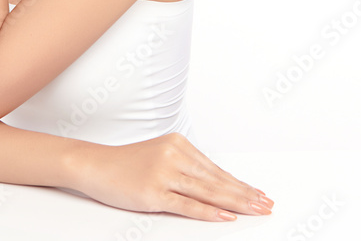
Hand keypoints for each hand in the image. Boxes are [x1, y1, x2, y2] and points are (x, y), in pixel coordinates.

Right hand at [68, 133, 273, 221]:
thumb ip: (185, 167)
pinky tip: (225, 216)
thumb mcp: (159, 155)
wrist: (94, 164)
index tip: (259, 193)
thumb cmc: (125, 164)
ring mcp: (163, 173)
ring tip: (255, 210)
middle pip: (217, 180)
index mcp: (178, 143)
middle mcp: (173, 155)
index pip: (216, 169)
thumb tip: (216, 186)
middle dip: (245, 194)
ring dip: (235, 203)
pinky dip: (209, 212)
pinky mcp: (153, 192)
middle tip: (266, 204)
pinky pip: (187, 205)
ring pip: (207, 191)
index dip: (240, 184)